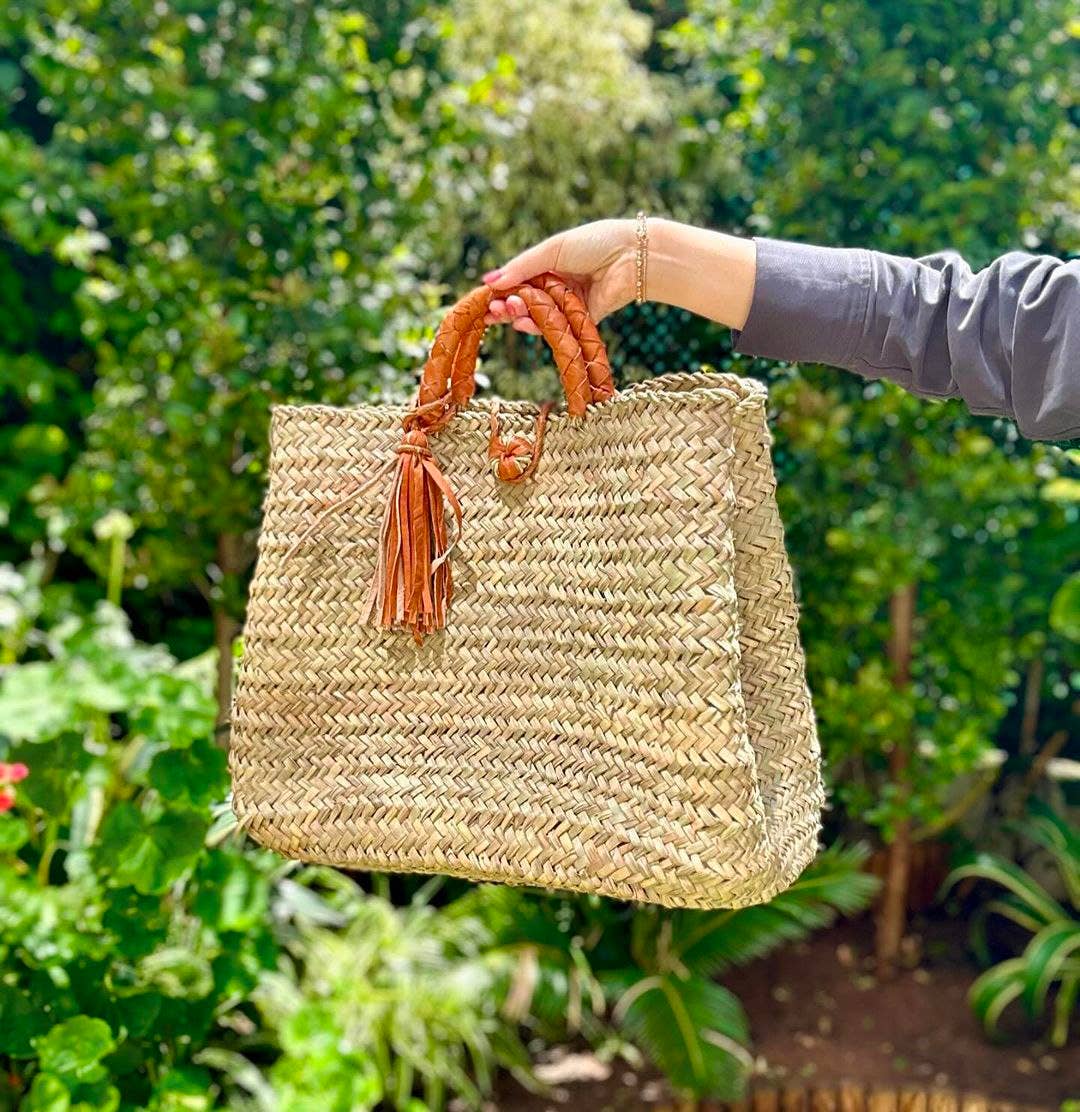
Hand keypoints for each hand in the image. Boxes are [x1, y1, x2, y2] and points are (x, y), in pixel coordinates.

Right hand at [481, 218, 636, 334]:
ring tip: (505, 311)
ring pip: (537, 316)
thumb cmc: (595, 243)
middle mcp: (557, 286)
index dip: (500, 291)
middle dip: (506, 306)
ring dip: (518, 315)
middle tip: (492, 310)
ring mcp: (568, 304)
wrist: (633, 257)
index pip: (517, 281)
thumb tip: (489, 281)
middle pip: (524, 301)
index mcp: (549, 265)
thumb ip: (522, 267)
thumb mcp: (552, 249)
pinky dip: (537, 327)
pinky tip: (523, 322)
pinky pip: (556, 328)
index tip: (484, 299)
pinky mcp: (582, 321)